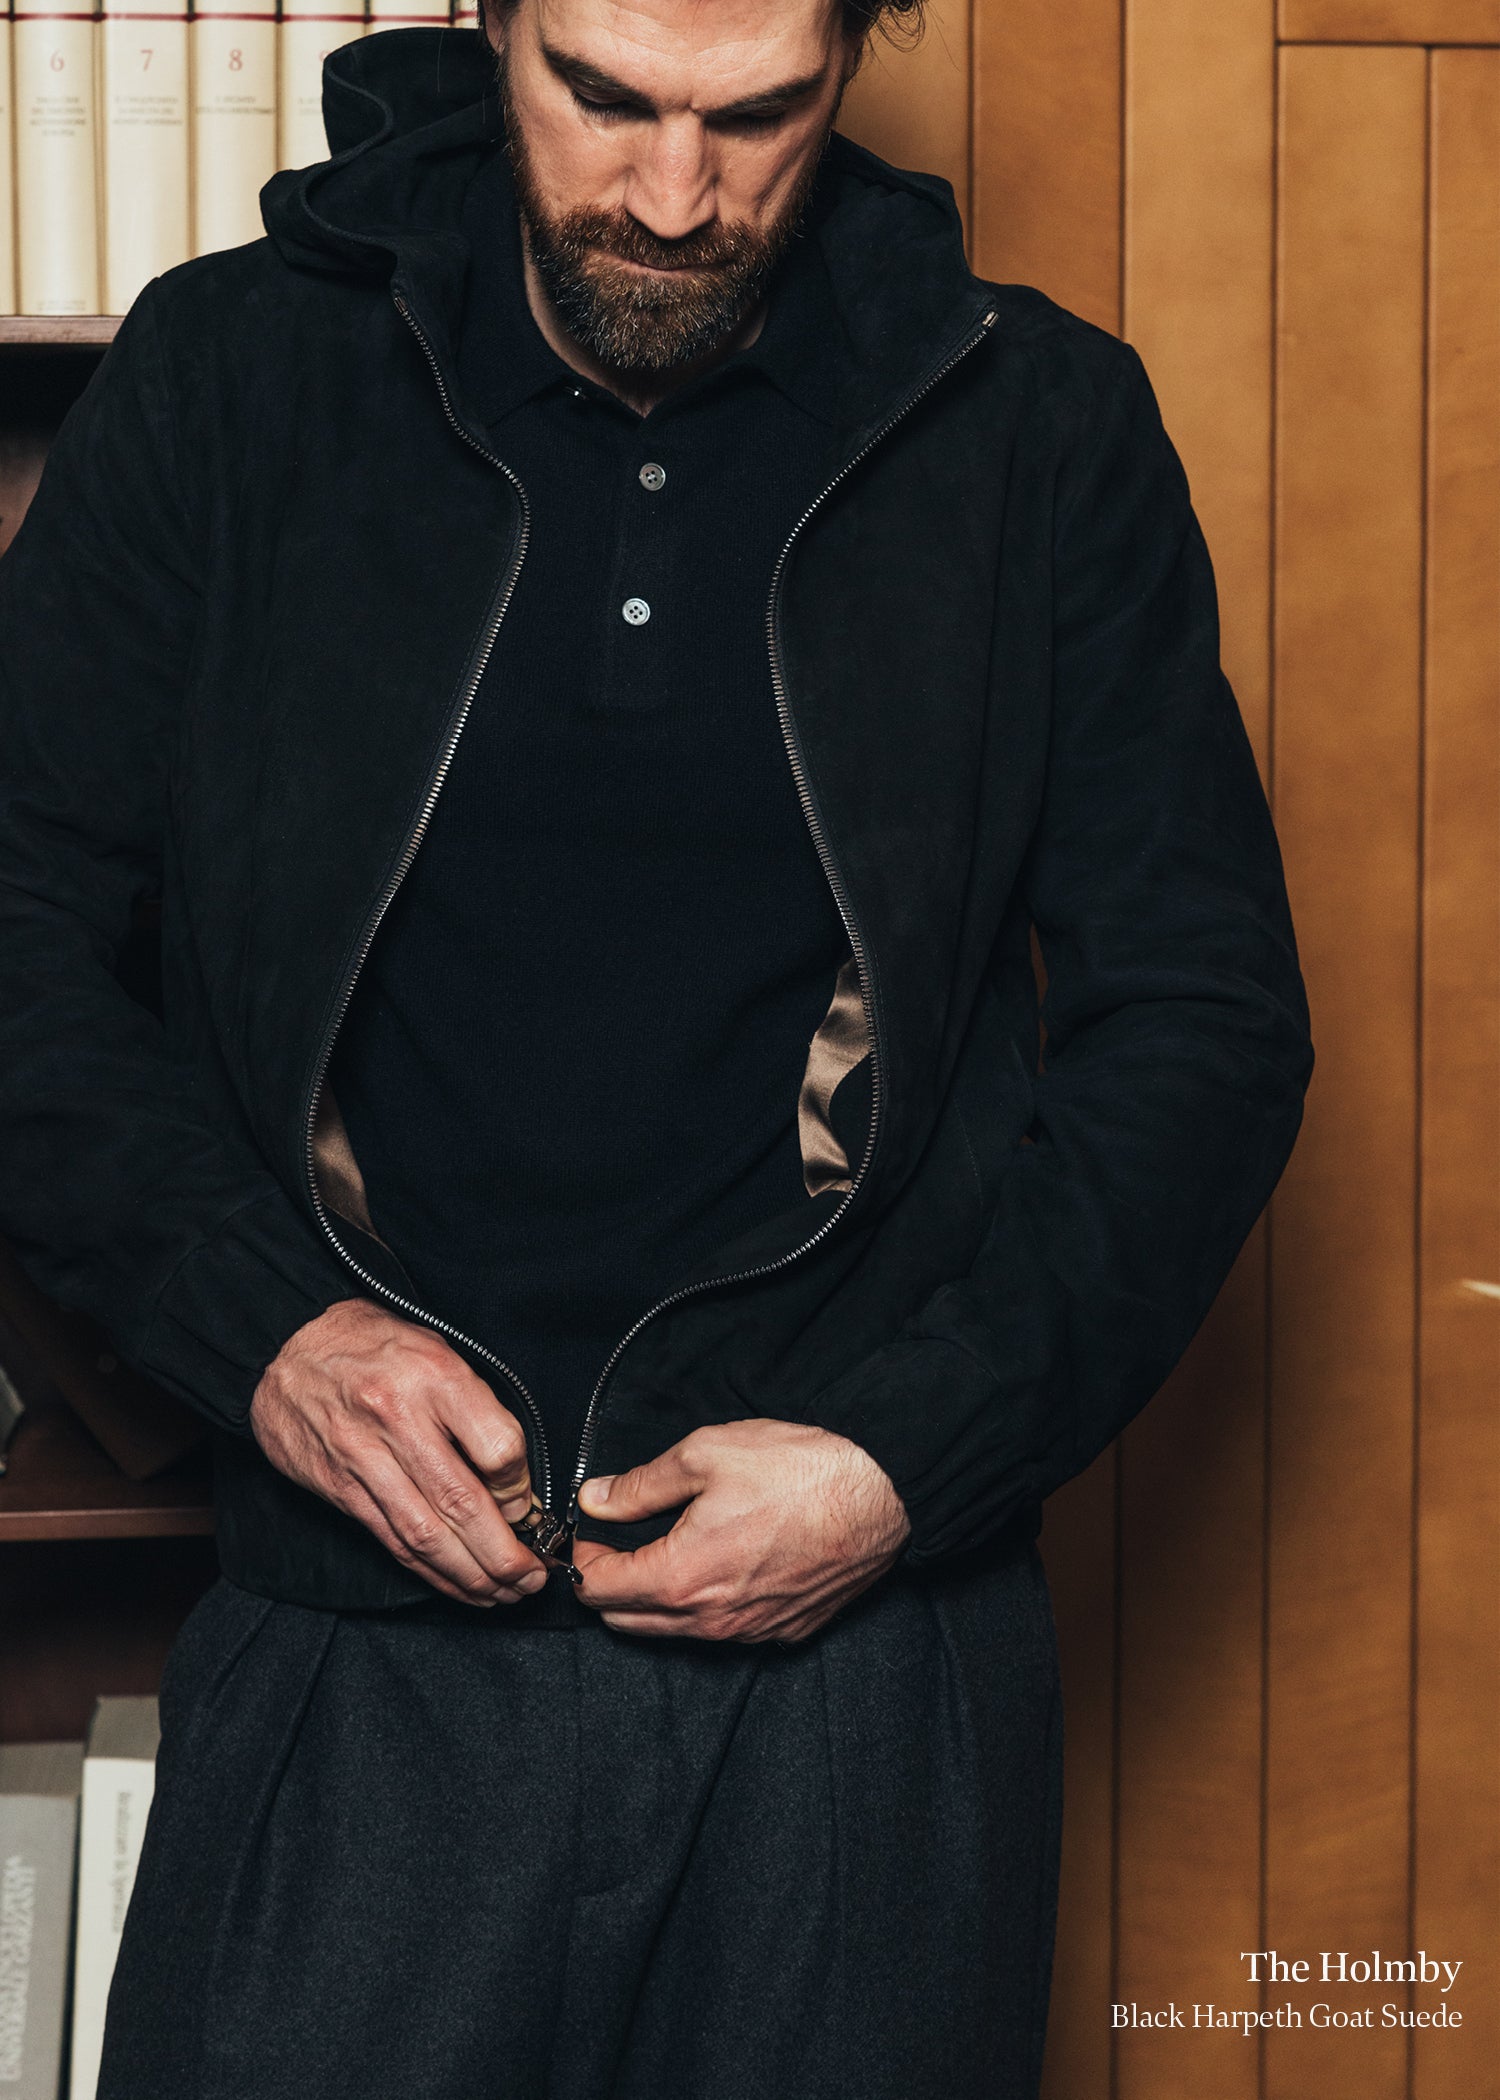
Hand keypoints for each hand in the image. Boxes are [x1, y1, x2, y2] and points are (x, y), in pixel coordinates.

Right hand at [249, 1297, 549, 1606]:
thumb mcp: (438, 1351)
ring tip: (504, 1594)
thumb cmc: (374, 1345)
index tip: (531, 1507)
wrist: (288, 1346)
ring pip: (426, 1535)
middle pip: (462, 1503)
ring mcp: (364, 1457)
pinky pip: (392, 1539)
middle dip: (504, 1554)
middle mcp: (399, 1418)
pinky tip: (458, 1584)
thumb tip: (514, 1482)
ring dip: (471, 1575)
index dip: (522, 1490)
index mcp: (435, 1376)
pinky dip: (430, 1571)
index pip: (497, 1448)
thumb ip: (477, 1410)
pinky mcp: (340, 1487)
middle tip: (533, 1577)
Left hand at [571, 1419, 911, 1642]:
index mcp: (682, 1577)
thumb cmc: (798, 1470)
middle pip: (628, 1622)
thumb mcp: (705, 1455)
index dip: (583, 1560)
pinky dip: (706, 1607)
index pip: (599, 1591)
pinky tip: (720, 1565)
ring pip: (675, 1632)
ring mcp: (750, 1633)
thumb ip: (640, 1485)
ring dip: (656, 1600)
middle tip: (619, 1543)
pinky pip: (725, 1631)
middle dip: (611, 1585)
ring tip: (667, 1550)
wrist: (880, 1494)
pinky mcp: (784, 1631)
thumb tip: (597, 1499)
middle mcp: (712, 1620)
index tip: (589, 1535)